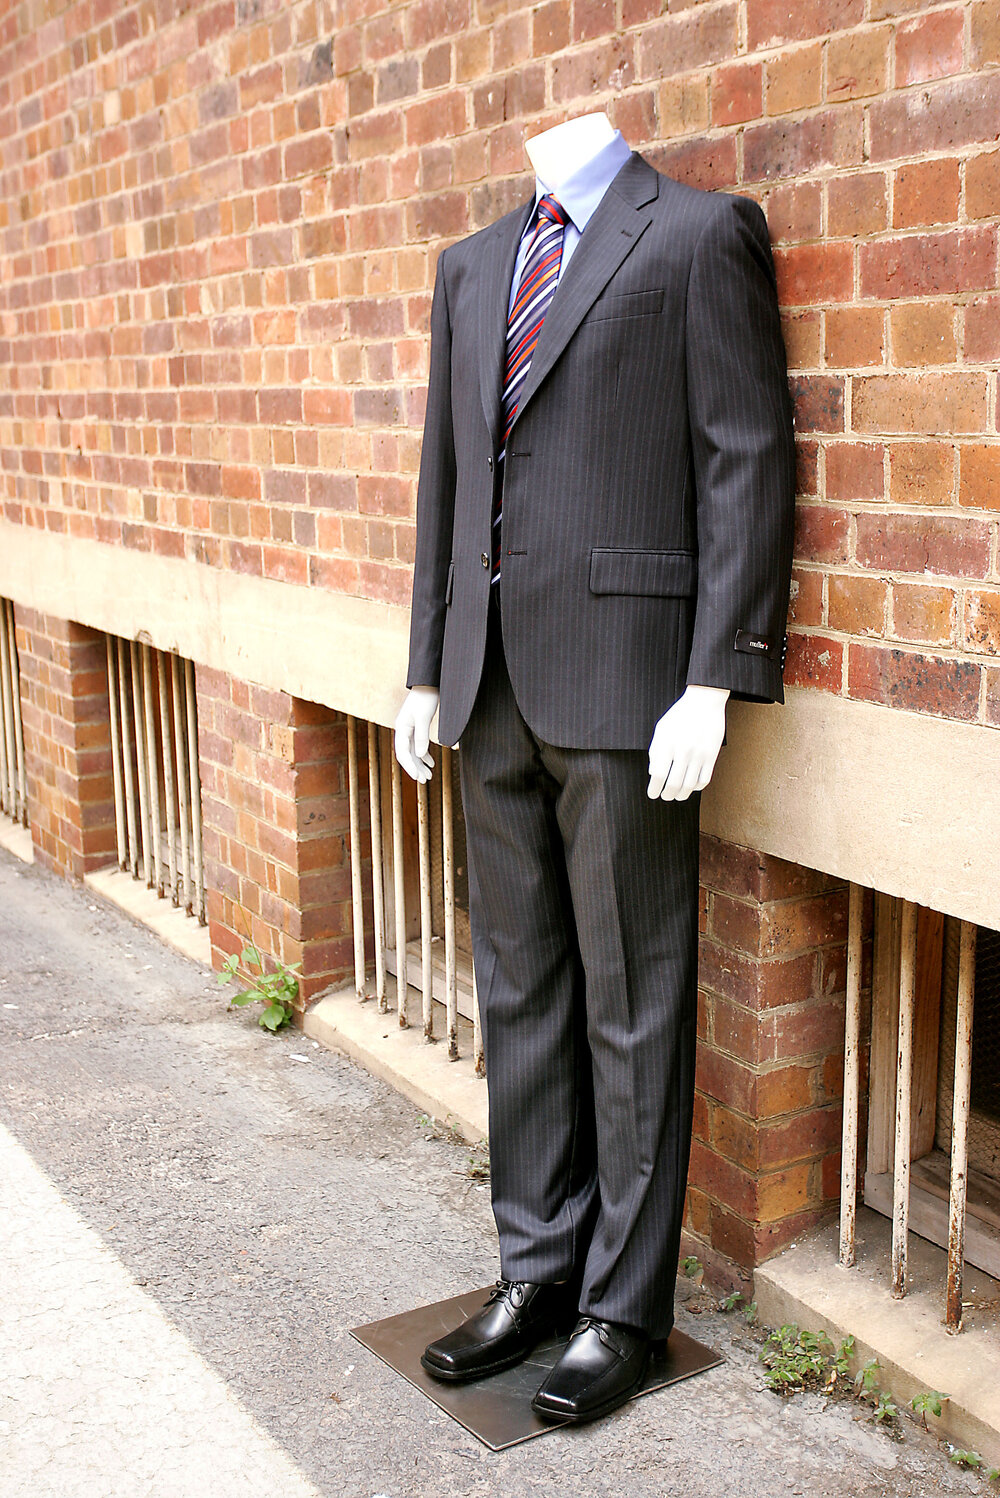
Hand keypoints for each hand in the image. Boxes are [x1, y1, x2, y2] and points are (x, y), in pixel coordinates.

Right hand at [394, 685, 439, 782]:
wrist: (429, 683)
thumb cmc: (426, 697)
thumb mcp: (424, 716)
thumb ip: (422, 736)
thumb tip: (421, 755)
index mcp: (401, 727)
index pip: (402, 752)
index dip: (410, 766)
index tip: (417, 777)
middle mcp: (403, 730)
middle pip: (407, 754)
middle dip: (415, 768)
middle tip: (424, 781)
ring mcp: (410, 730)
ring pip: (413, 752)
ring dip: (420, 764)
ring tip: (429, 777)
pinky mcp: (418, 728)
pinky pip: (419, 746)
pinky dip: (425, 756)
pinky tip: (432, 763)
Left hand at [647, 685, 729, 800]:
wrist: (704, 702)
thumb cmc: (679, 715)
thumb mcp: (661, 729)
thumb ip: (655, 751)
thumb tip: (653, 774)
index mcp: (667, 743)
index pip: (658, 775)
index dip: (654, 788)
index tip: (652, 794)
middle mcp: (683, 750)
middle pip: (673, 783)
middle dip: (667, 795)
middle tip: (665, 796)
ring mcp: (699, 754)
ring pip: (689, 785)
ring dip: (681, 795)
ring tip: (677, 796)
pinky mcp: (712, 755)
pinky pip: (704, 779)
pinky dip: (696, 788)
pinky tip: (691, 786)